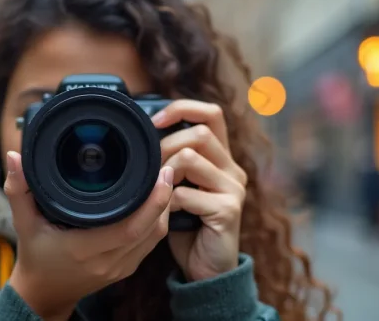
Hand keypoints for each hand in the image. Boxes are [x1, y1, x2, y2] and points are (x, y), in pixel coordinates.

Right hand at [3, 151, 173, 319]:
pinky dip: (157, 221)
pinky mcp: (126, 269)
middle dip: (164, 198)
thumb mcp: (23, 223)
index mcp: (84, 249)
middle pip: (150, 230)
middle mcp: (107, 261)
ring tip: (164, 180)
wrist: (43, 293)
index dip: (152, 201)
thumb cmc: (35, 256)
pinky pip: (150, 244)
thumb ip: (18, 190)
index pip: (130, 226)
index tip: (159, 173)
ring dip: (164, 209)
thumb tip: (14, 157)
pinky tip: (157, 202)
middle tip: (166, 167)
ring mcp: (120, 268)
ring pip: (155, 237)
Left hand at [153, 100, 247, 281]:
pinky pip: (187, 193)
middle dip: (166, 145)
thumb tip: (144, 137)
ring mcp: (233, 189)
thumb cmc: (187, 227)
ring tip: (157, 191)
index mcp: (222, 158)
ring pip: (191, 159)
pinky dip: (169, 202)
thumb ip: (171, 162)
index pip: (212, 114)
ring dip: (165, 173)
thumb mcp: (177, 188)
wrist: (205, 270)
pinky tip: (167, 214)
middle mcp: (232, 169)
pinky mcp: (229, 210)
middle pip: (200, 133)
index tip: (155, 121)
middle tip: (148, 165)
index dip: (182, 109)